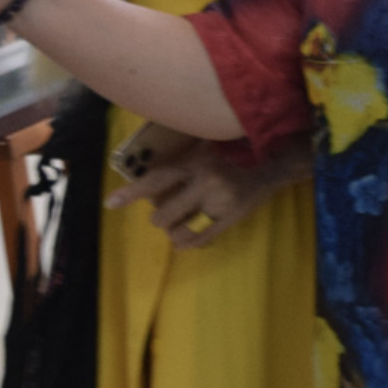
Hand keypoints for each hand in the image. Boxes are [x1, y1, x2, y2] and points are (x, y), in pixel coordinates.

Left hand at [108, 128, 306, 249]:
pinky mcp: (231, 219)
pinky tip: (182, 243)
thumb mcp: (207, 144)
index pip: (156, 180)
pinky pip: (202, 239)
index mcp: (196, 162)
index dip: (132, 193)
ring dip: (173, 230)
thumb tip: (153, 168)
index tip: (110, 203)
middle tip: (162, 213)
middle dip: (159, 217)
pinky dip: (188, 243)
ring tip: (175, 225)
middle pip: (165, 213)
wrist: (276, 160)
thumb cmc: (237, 148)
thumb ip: (184, 155)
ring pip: (181, 229)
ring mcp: (220, 204)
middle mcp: (205, 183)